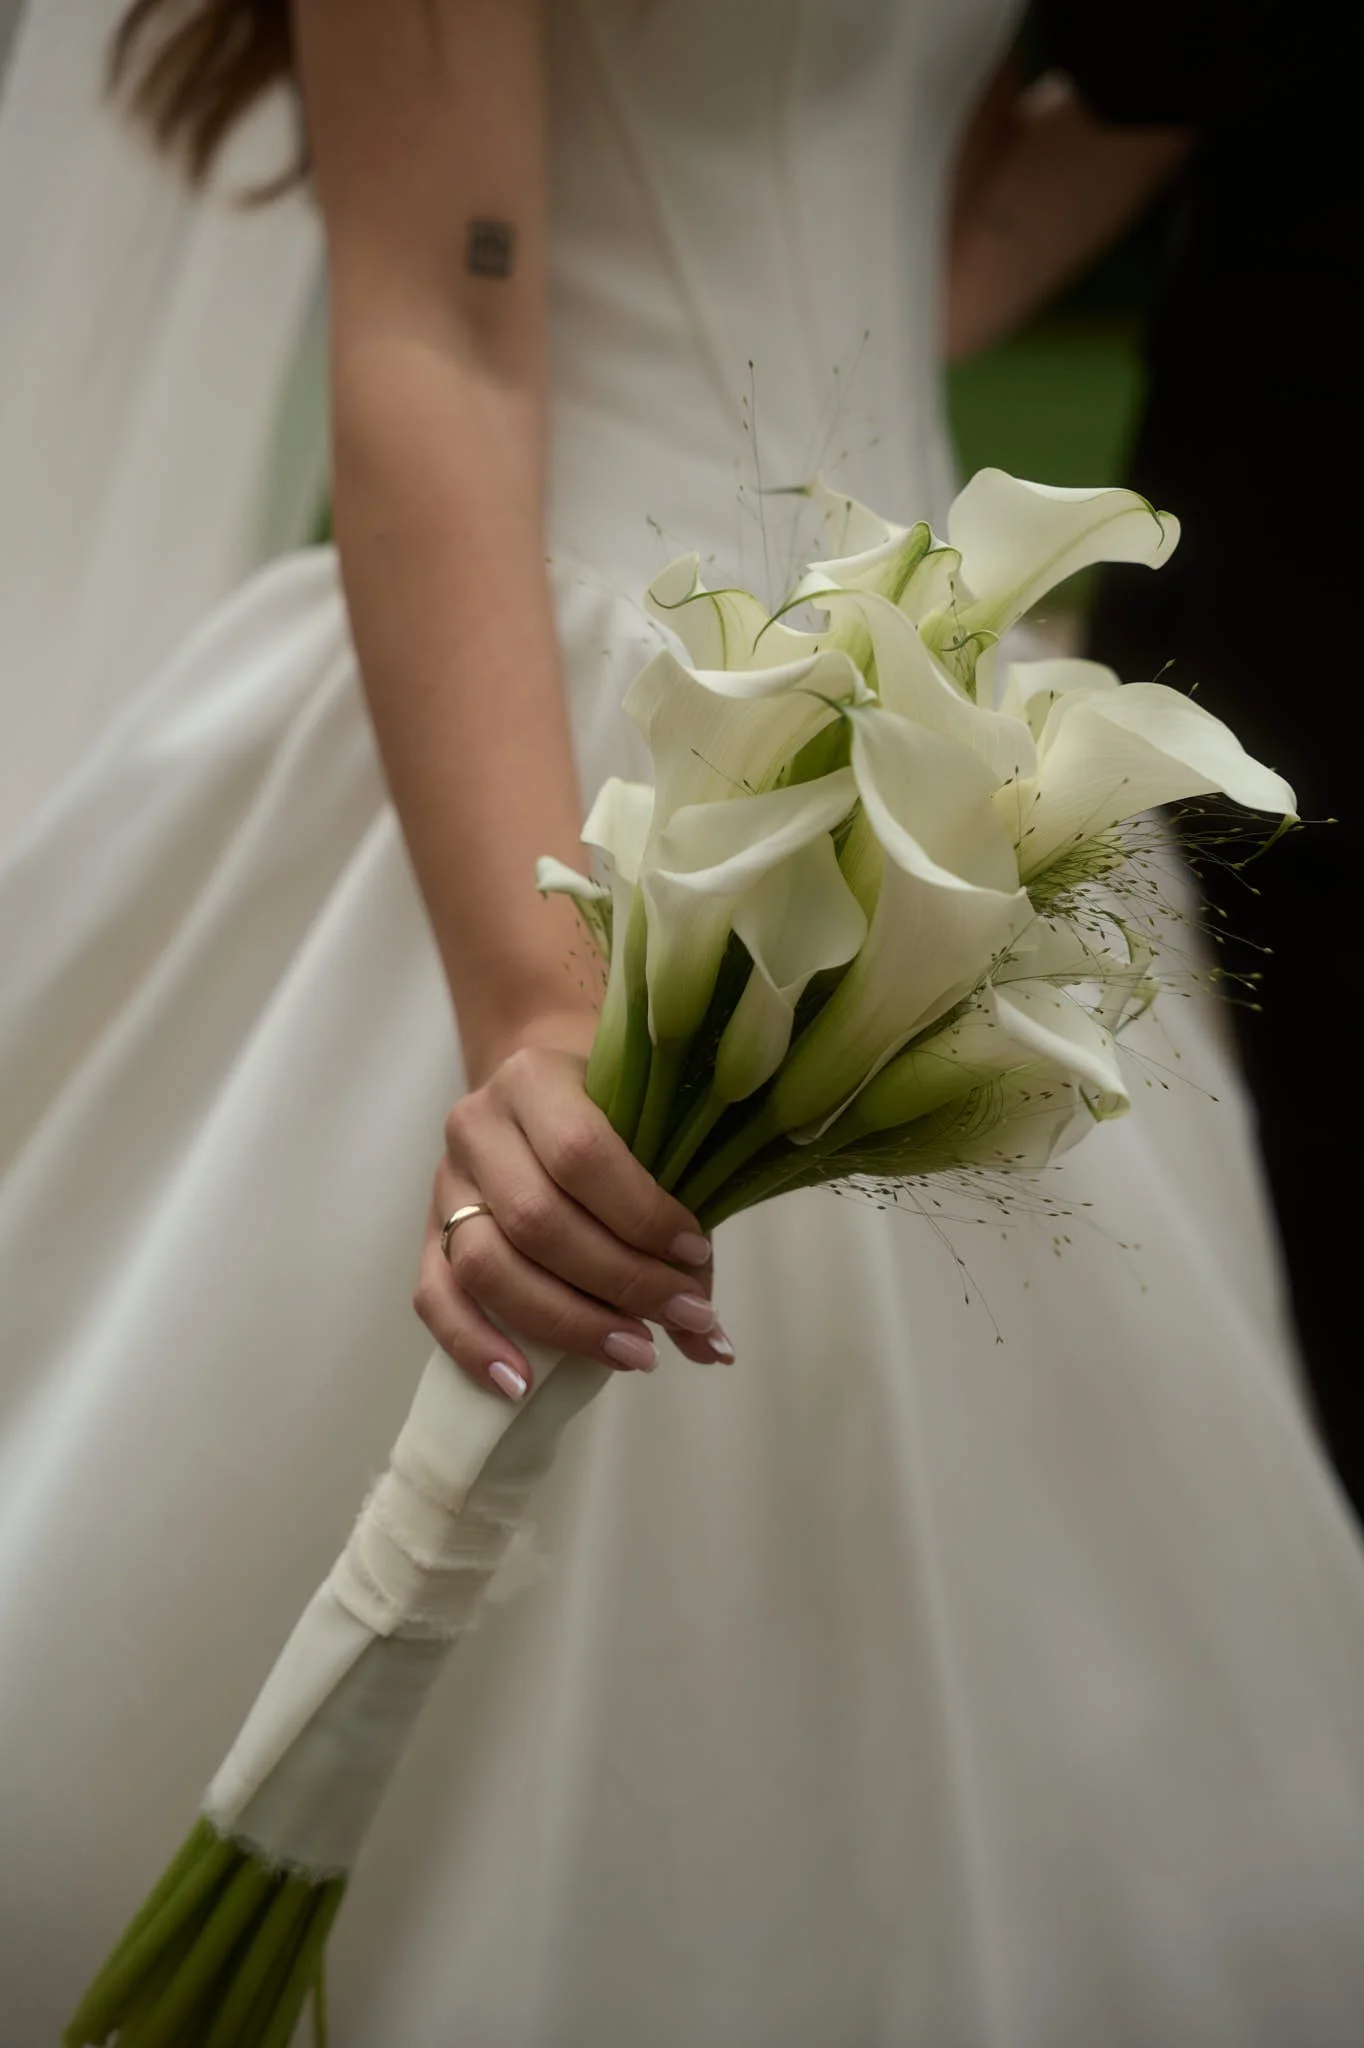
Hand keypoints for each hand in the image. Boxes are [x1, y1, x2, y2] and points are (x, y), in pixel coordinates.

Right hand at [414, 1036, 729, 1400]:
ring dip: (565, 1322)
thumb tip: (713, 1345)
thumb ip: (680, 1236)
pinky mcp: (427, 1237)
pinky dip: (475, 1346)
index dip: (641, 1214)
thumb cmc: (609, 1120)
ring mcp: (444, 1185)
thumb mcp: (649, 1140)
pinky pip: (435, 1299)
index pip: (582, 1153)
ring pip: (486, 1264)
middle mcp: (476, 1126)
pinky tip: (523, 1384)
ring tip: (634, 1353)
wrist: (536, 1098)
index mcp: (533, 1079)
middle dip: (620, 1281)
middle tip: (683, 1318)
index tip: (695, 1258)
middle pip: (537, 1219)